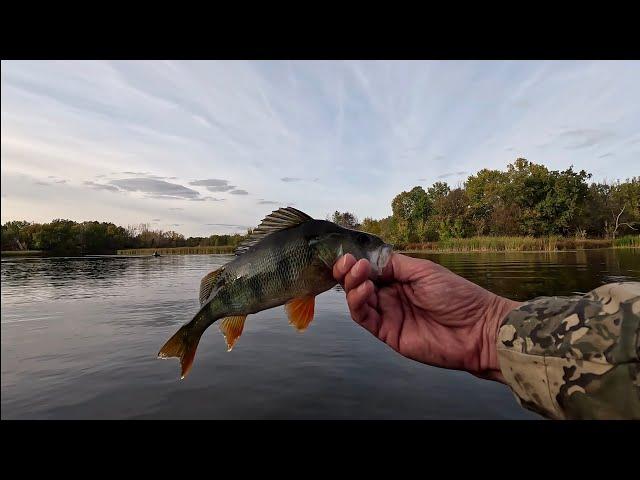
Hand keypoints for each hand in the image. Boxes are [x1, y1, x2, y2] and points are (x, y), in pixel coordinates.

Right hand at [333, 253, 521, 381]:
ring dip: (352, 286)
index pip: (370, 269)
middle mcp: (391, 296)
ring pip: (358, 301)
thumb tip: (367, 260)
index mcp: (400, 279)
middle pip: (359, 284)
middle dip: (348, 272)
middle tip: (348, 263)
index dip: (357, 262)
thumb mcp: (423, 270)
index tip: (350, 255)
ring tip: (358, 274)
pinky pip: (364, 318)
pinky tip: (364, 290)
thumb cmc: (457, 296)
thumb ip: (393, 264)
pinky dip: (358, 304)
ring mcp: (388, 315)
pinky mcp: (387, 334)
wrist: (477, 329)